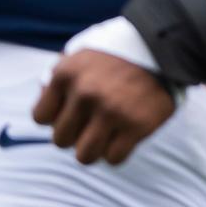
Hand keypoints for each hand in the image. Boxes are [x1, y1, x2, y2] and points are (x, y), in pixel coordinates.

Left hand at [31, 50, 174, 164]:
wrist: (164, 47)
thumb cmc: (117, 55)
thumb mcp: (81, 55)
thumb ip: (59, 79)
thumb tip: (46, 110)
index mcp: (66, 73)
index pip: (41, 118)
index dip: (57, 117)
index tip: (73, 111)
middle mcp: (85, 93)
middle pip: (61, 140)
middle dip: (76, 134)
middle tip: (94, 122)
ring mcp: (111, 110)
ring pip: (85, 156)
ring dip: (95, 148)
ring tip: (107, 134)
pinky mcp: (137, 125)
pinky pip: (114, 159)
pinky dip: (118, 152)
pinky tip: (126, 135)